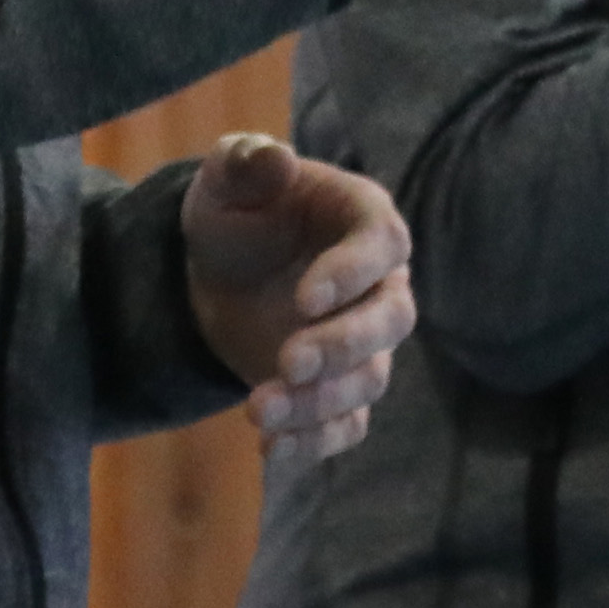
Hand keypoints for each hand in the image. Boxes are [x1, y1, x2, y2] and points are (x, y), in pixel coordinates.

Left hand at [181, 133, 414, 457]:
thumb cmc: (236, 214)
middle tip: (287, 363)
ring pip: (367, 381)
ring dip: (320, 403)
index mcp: (364, 221)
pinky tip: (271, 449)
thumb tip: (272, 158)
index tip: (304, 299)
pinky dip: (314, 442)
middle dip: (343, 347)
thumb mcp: (226, 181)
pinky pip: (346, 426)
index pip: (383, 245)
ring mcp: (363, 344)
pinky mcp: (339, 389)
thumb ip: (246, 162)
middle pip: (390, 321)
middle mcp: (379, 285)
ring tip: (259, 411)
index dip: (352, 274)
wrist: (217, 275)